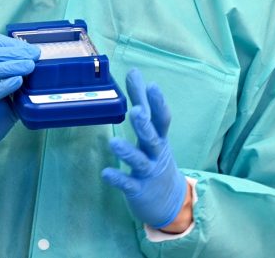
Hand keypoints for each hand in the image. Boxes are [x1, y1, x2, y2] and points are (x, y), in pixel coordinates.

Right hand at [0, 35, 39, 171]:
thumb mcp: (2, 101)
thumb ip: (15, 88)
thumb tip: (38, 78)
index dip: (11, 43)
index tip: (31, 49)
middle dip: (15, 52)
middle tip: (35, 55)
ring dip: (11, 65)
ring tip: (30, 66)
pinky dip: (3, 85)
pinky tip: (17, 81)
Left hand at [102, 69, 188, 228]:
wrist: (169, 202)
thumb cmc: (155, 158)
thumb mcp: (152, 132)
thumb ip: (142, 103)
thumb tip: (134, 72)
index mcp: (159, 138)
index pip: (161, 119)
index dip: (158, 103)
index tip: (151, 85)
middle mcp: (156, 154)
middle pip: (152, 138)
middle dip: (145, 125)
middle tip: (136, 111)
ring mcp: (148, 172)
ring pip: (139, 161)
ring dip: (127, 152)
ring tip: (113, 142)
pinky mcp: (138, 190)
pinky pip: (128, 184)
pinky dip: (118, 178)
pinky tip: (106, 173)